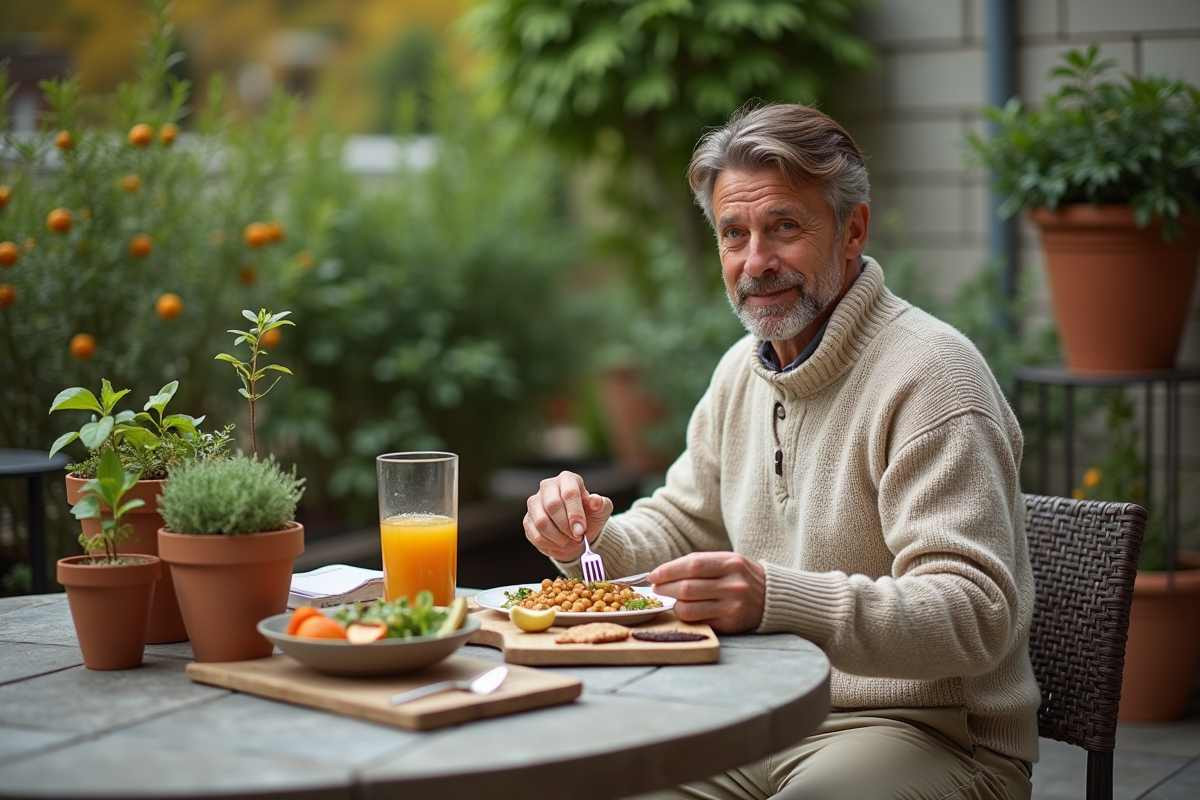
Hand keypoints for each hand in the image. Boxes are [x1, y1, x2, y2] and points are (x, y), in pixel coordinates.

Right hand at [523, 471, 613, 561]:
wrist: (578, 532)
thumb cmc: (590, 516)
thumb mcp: (601, 510)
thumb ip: (600, 504)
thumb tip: (595, 501)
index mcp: (567, 479)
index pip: (569, 493)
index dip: (575, 514)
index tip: (581, 531)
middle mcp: (548, 486)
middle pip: (552, 506)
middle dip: (566, 526)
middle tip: (577, 538)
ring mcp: (535, 502)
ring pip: (541, 522)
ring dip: (558, 537)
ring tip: (570, 541)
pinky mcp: (528, 519)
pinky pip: (535, 534)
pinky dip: (549, 544)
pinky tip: (560, 544)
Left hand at [649, 552, 765, 633]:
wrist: (771, 597)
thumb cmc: (740, 575)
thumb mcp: (727, 561)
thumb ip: (699, 563)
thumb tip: (664, 572)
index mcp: (731, 563)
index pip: (692, 565)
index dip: (668, 571)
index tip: (653, 575)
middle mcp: (733, 585)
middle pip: (687, 588)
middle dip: (665, 588)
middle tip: (656, 588)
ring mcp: (732, 606)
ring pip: (689, 608)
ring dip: (673, 604)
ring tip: (670, 599)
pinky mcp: (730, 623)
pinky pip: (698, 620)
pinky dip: (686, 615)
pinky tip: (684, 609)